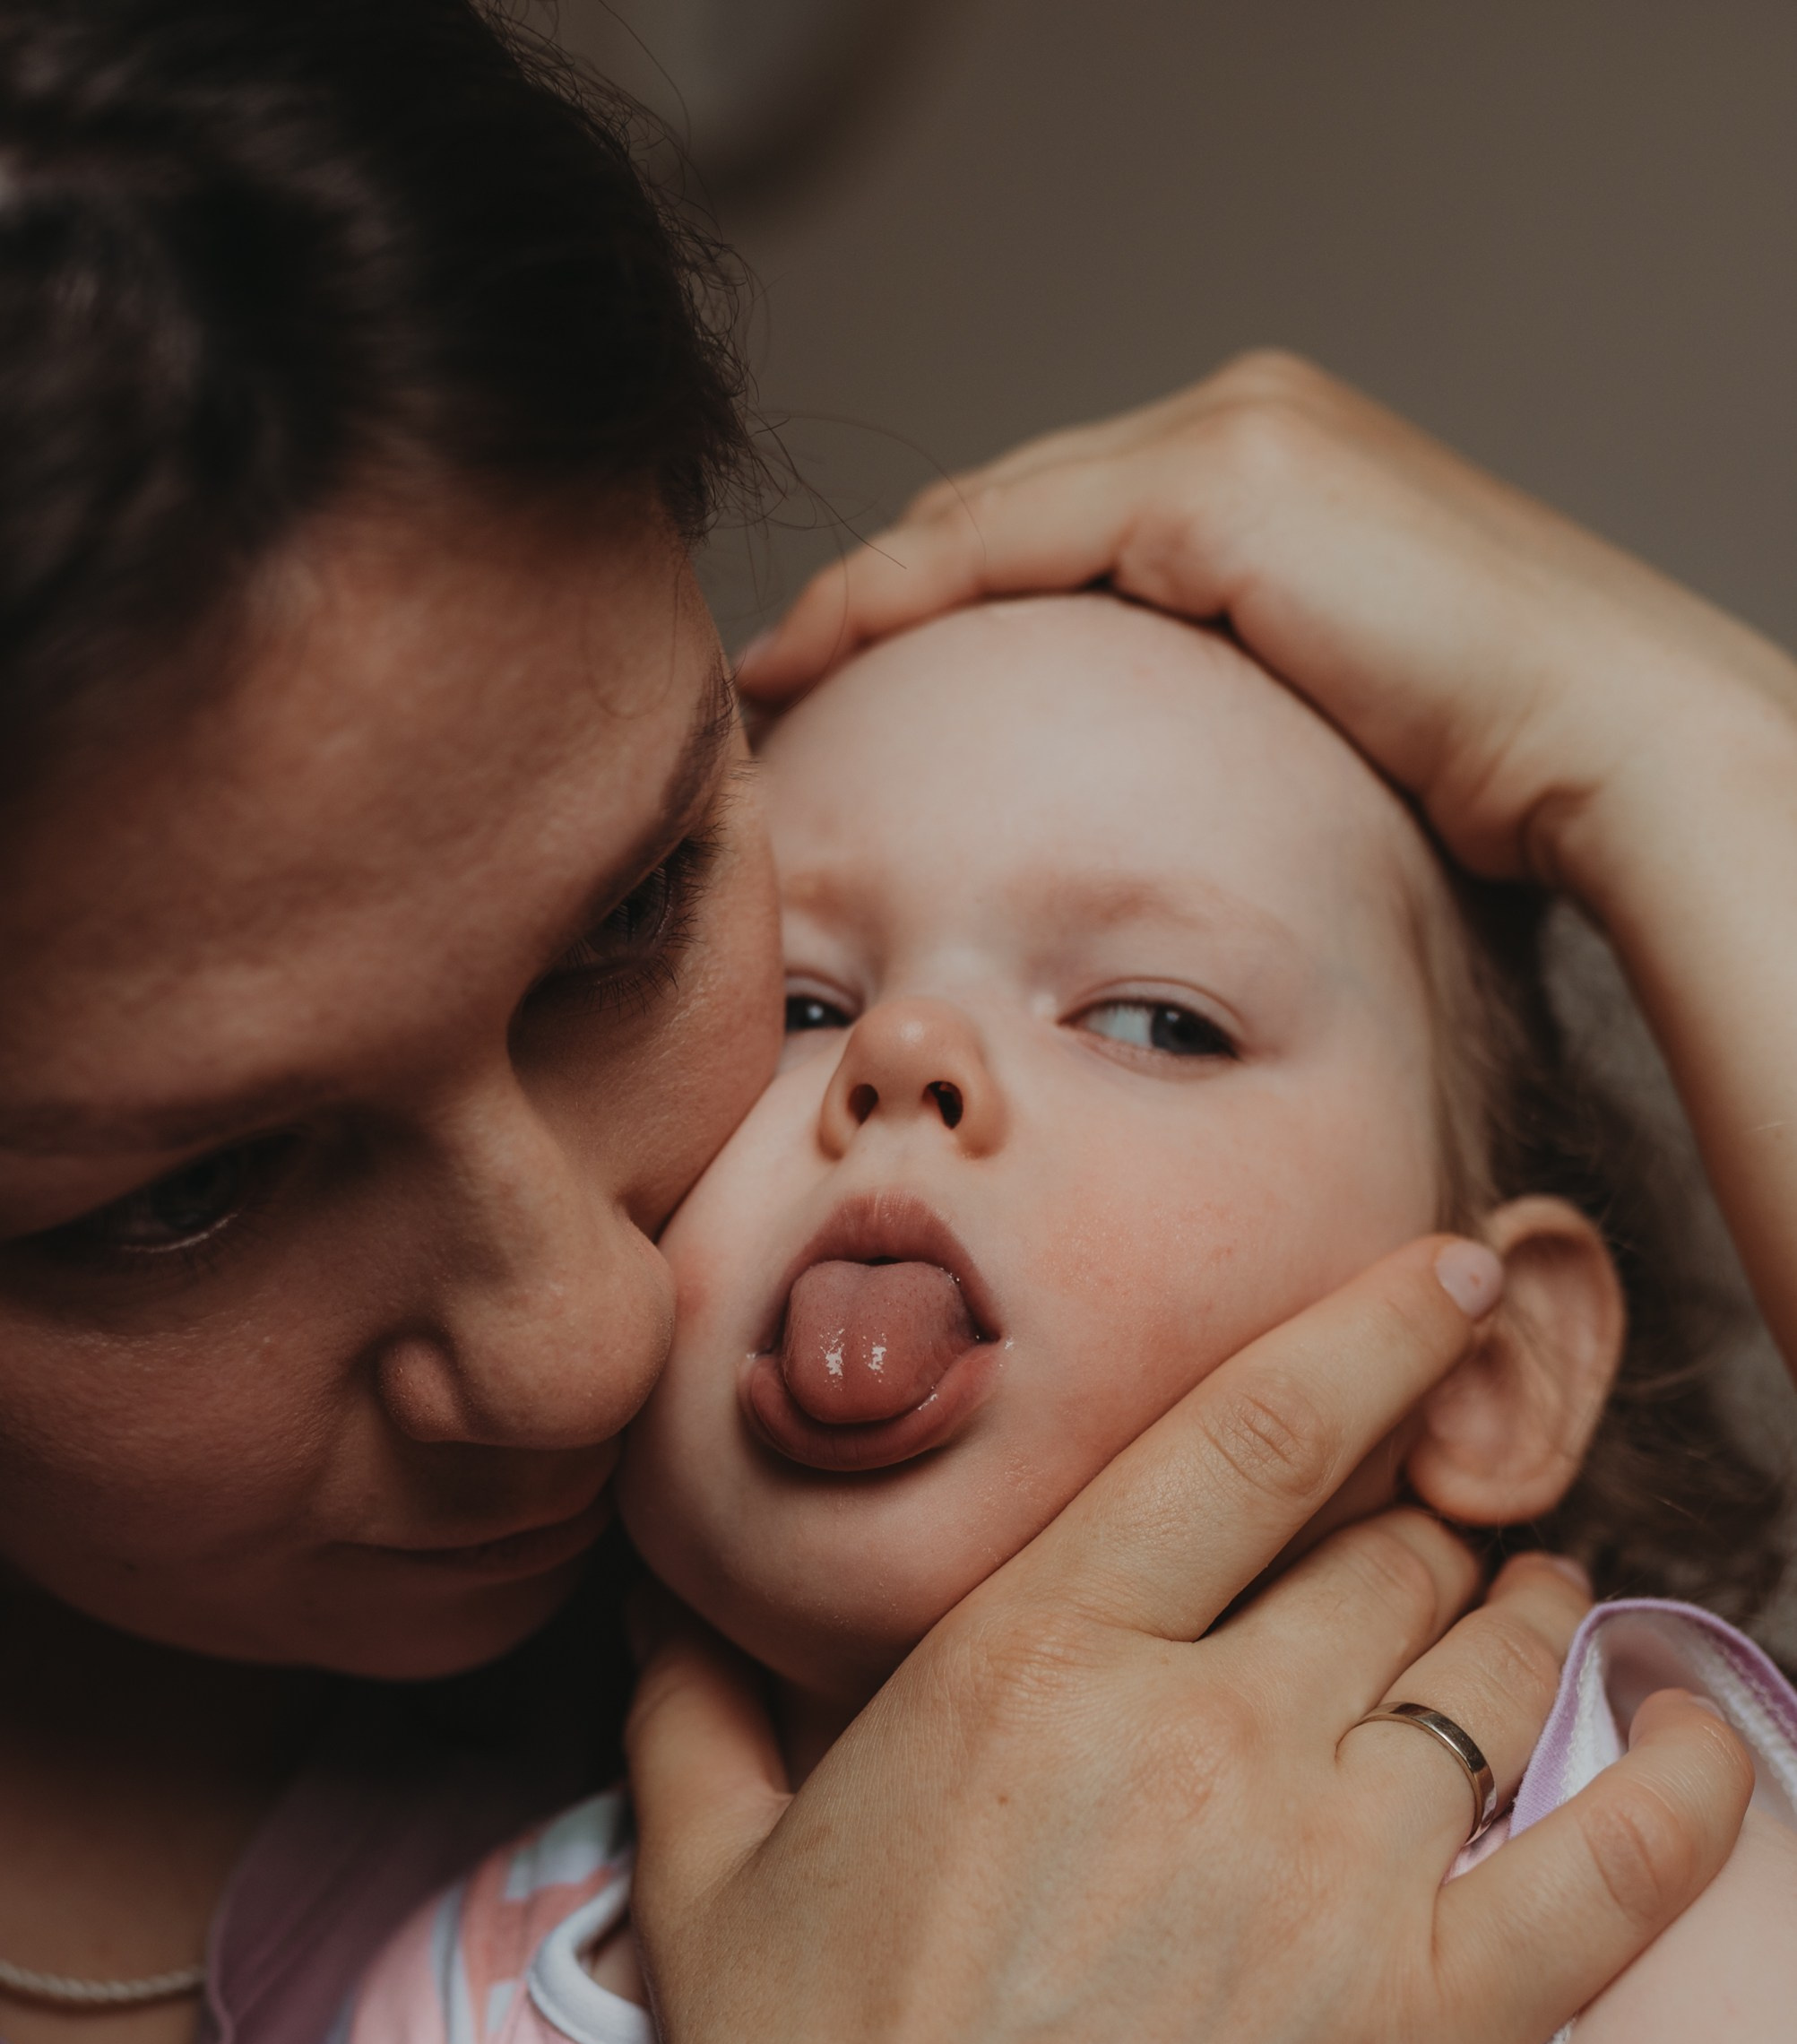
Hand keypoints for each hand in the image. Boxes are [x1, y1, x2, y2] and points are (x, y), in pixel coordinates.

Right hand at [610, 1234, 1749, 2043]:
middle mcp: (1204, 1736)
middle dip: (1429, 1521)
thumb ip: (702, 1705)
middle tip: (1443, 1527)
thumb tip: (675, 1610)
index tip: (1446, 1280)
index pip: (1254, 1431)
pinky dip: (1681, 1772)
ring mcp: (1335, 1881)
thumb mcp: (706, 1869)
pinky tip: (1689, 1720)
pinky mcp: (1434, 2030)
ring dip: (1531, 1612)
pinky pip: (1623, 1858)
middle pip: (1388, 1558)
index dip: (1372, 1333)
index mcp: (1039, 1661)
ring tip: (1538, 1599)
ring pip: (1497, 1668)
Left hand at [740, 350, 1794, 888]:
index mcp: (1263, 457)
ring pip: (985, 516)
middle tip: (775, 668)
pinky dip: (906, 601)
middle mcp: (1237, 416)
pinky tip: (825, 659)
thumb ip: (1221, 701)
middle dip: (882, 588)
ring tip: (772, 669)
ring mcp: (1229, 439)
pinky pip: (1009, 550)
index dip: (936, 589)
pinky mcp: (1220, 495)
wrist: (1599, 737)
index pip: (1054, 516)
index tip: (839, 664)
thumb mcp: (1325, 713)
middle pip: (1000, 504)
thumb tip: (1138, 786)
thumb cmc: (1489, 768)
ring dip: (867, 594)